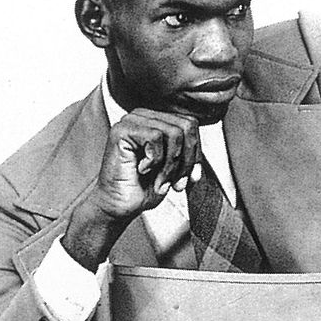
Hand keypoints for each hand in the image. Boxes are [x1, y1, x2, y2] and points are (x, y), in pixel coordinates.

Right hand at [64, 109, 203, 269]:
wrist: (119, 205)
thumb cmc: (143, 188)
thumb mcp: (175, 170)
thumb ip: (188, 156)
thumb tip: (201, 156)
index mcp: (157, 120)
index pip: (191, 124)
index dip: (195, 153)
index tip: (189, 178)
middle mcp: (144, 115)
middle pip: (187, 126)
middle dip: (186, 160)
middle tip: (176, 182)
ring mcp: (132, 120)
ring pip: (174, 133)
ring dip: (171, 164)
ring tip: (159, 179)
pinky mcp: (122, 130)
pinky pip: (156, 137)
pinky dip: (156, 160)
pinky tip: (142, 170)